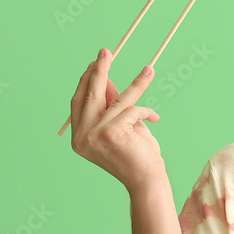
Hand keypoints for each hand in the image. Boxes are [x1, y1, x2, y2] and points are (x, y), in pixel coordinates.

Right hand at [69, 47, 164, 194]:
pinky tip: (155, 117)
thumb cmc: (136, 156)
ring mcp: (94, 135)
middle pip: (89, 95)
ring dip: (136, 84)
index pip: (78, 102)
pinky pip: (132, 110)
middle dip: (99, 71)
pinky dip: (146, 111)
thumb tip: (105, 78)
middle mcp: (81, 137)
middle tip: (105, 51)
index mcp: (78, 138)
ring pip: (115, 100)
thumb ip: (111, 105)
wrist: (146, 181)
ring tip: (149, 70)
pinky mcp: (111, 132)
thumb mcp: (121, 127)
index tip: (95, 64)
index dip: (86, 81)